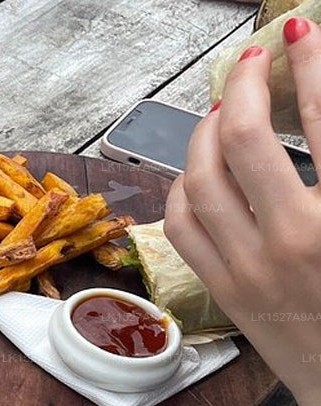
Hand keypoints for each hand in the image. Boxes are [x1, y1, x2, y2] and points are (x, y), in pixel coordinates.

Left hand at [165, 17, 320, 405]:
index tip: (303, 30)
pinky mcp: (223, 291)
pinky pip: (182, 223)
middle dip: (248, 86)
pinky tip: (200, 165)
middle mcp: (291, 243)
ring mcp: (247, 270)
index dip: (313, 65)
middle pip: (246, 140)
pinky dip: (185, 184)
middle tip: (258, 61)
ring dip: (208, 131)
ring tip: (227, 106)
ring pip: (201, 177)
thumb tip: (320, 112)